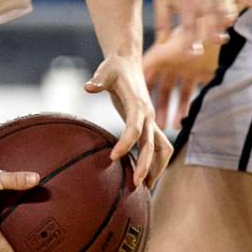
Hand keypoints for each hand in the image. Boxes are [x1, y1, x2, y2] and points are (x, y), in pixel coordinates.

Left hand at [84, 55, 172, 187]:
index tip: (112, 157)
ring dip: (157, 168)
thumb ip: (98, 80)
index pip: (134, 128)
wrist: (128, 62)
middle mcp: (148, 115)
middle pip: (151, 144)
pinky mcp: (149, 124)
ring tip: (146, 188)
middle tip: (136, 185)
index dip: (125, 143)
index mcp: (137, 103)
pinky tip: (146, 176)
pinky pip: (158, 146)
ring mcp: (151, 120)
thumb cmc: (114, 68)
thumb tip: (88, 87)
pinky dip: (155, 162)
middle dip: (146, 165)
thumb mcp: (105, 71)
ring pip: (163, 148)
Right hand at [143, 27, 220, 129]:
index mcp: (163, 52)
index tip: (129, 102)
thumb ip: (175, 50)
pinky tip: (184, 119)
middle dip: (155, 104)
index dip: (138, 86)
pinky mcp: (200, 73)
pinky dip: (186, 106)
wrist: (222, 17)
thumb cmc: (202, 24)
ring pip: (174, 92)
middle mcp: (172, 61)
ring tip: (168, 127)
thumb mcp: (185, 36)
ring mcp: (185, 68)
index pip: (146, 70)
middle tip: (151, 124)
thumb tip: (167, 60)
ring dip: (170, 108)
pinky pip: (190, 93)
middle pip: (159, 85)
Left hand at [154, 0, 251, 50]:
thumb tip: (162, 43)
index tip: (195, 52)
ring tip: (227, 21)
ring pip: (229, 11)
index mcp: (187, 5)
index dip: (192, 42)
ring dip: (229, 19)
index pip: (189, 28)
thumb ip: (162, 22)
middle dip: (215, 34)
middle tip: (218, 39)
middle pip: (212, 22)